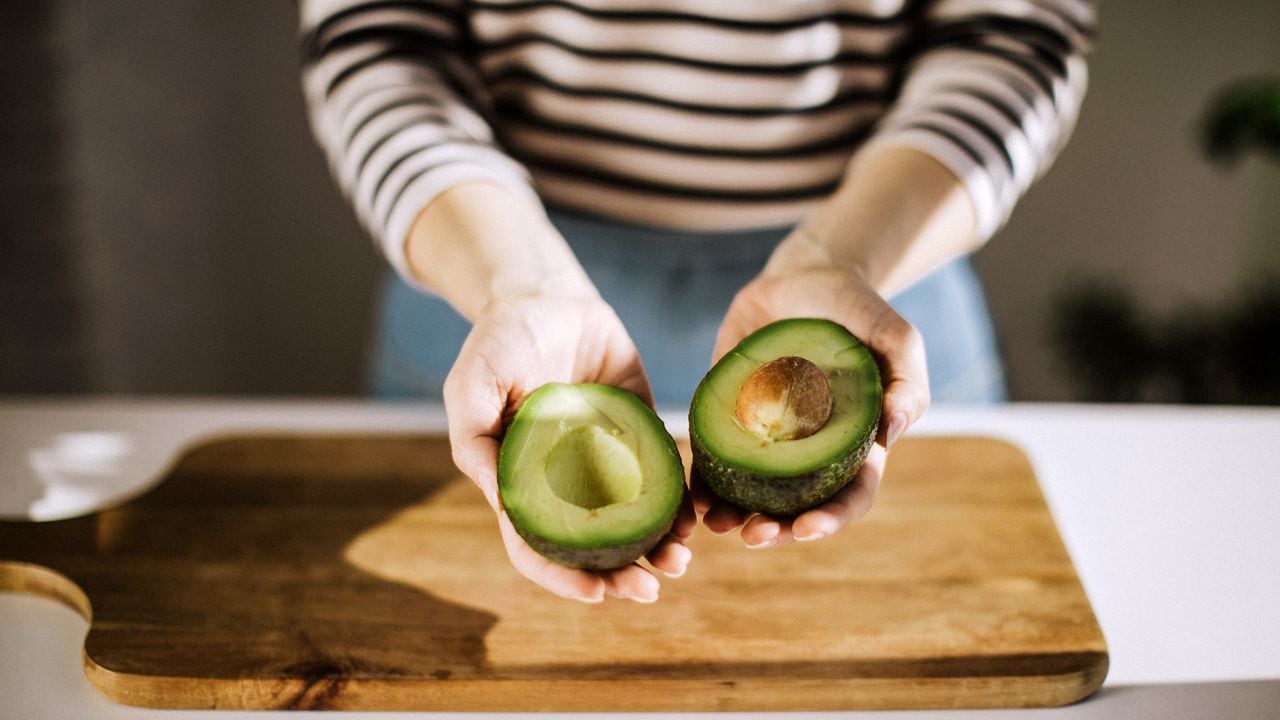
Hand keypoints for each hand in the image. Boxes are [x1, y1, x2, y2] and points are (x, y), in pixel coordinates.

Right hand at [444, 290, 694, 602]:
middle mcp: (566, 482)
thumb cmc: (498, 341)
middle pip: (592, 545)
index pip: (537, 546)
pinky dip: (679, 500)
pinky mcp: (640, 432)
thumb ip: (476, 440)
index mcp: (522, 482)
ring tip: (682, 560)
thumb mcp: (472, 385)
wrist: (547, 295)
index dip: (563, 576)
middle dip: (621, 574)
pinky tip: (695, 515)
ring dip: (657, 547)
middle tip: (652, 589)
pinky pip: (663, 475)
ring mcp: (606, 460)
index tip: (597, 593)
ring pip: (634, 520)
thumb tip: (503, 502)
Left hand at [696, 230, 929, 547]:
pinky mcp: (730, 417)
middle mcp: (809, 451)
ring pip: (752, 493)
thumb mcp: (895, 337)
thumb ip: (906, 382)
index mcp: (854, 444)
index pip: (849, 495)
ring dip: (735, 516)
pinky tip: (691, 496)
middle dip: (777, 531)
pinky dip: (703, 481)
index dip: (831, 519)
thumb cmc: (858, 309)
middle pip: (797, 508)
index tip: (806, 530)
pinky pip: (714, 458)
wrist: (803, 276)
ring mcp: (767, 438)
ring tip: (715, 525)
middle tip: (754, 537)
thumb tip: (894, 430)